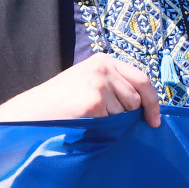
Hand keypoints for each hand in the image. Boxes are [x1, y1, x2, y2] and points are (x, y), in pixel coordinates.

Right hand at [0, 54, 161, 127]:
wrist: (33, 111)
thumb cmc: (60, 101)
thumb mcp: (87, 80)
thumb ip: (113, 83)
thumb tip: (145, 102)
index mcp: (103, 60)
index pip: (142, 79)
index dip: (152, 102)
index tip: (154, 120)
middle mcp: (103, 68)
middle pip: (136, 99)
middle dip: (127, 114)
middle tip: (104, 118)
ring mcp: (99, 83)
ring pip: (124, 113)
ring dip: (111, 121)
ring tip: (87, 116)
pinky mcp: (94, 101)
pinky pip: (112, 122)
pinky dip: (101, 127)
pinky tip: (83, 120)